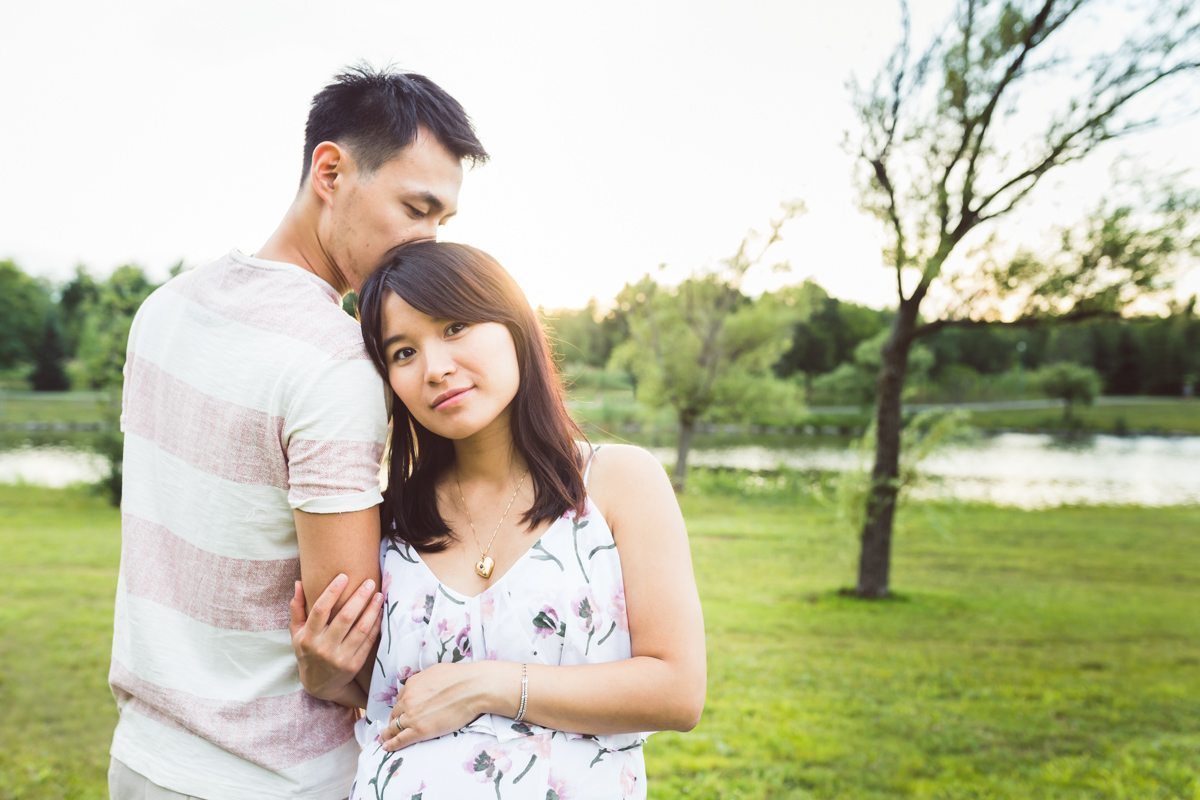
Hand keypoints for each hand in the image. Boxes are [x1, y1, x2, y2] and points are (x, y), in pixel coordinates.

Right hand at [290, 574, 383, 702]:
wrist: (319, 685)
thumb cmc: (307, 651)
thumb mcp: (296, 633)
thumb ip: (297, 608)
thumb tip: (299, 583)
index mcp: (308, 638)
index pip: (320, 610)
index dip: (332, 591)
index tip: (343, 576)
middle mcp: (324, 648)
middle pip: (345, 618)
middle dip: (359, 597)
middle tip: (369, 582)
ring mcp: (340, 658)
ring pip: (361, 629)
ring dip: (372, 609)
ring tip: (379, 595)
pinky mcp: (354, 664)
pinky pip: (369, 641)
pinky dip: (376, 624)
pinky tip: (380, 612)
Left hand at [380, 661, 511, 750]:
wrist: (473, 688)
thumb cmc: (461, 678)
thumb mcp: (436, 672)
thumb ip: (425, 680)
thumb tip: (425, 685)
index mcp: (412, 684)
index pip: (401, 698)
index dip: (401, 707)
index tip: (400, 713)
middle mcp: (408, 699)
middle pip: (395, 713)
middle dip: (393, 720)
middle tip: (391, 727)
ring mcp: (413, 715)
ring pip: (394, 727)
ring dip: (387, 734)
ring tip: (384, 739)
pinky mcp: (420, 730)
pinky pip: (400, 739)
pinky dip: (391, 744)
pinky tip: (386, 747)